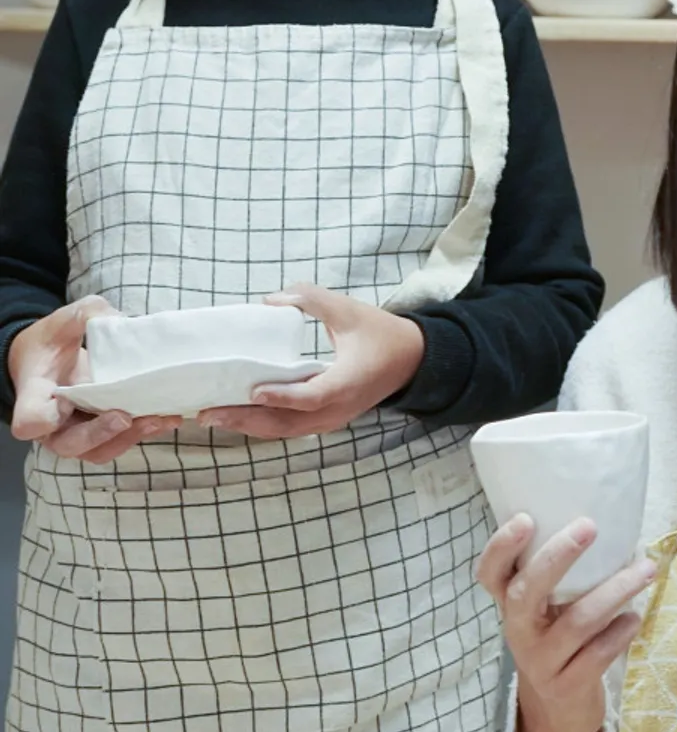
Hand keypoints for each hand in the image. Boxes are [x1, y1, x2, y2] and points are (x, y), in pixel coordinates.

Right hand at [9, 296, 179, 462]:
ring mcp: (75, 431)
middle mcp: (52, 422)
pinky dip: (143, 433)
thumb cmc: (52, 340)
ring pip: (98, 451)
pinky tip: (167, 418)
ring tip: (158, 419)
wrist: (49, 356)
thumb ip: (87, 314)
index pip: (30, 420)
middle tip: (126, 417)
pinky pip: (118, 442)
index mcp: (34, 395)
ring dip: (129, 438)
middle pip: (69, 444)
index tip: (65, 400)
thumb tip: (120, 320)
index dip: (44, 420)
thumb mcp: (65, 320)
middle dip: (100, 434)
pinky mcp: (99, 431)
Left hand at [199, 285, 423, 439]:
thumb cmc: (382, 334)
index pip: (312, 396)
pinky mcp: (328, 420)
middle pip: (288, 424)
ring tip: (213, 417)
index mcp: (348, 382)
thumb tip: (270, 299)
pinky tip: (239, 417)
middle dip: (246, 420)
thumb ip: (312, 299)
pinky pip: (292, 429)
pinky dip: (264, 425)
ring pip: (286, 431)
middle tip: (208, 413)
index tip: (253, 391)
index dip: (283, 396)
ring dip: (250, 426)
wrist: (413, 360)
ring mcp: (334, 419)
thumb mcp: (350, 310)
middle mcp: (339, 408)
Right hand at [476, 515, 656, 731]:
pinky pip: (598, 654)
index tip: (525, 518)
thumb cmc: (559, 639)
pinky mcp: (568, 686)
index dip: (501, 546)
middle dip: (557, 557)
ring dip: (615, 591)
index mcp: (511, 605)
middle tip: (589, 526)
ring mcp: (541, 661)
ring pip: (577, 622)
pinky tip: (635, 618)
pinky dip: (620, 632)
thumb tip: (610, 515)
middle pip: (527, 593)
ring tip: (646, 569)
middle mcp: (520, 631)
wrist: (558, 711)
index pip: (490, 574)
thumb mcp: (548, 609)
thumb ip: (561, 575)